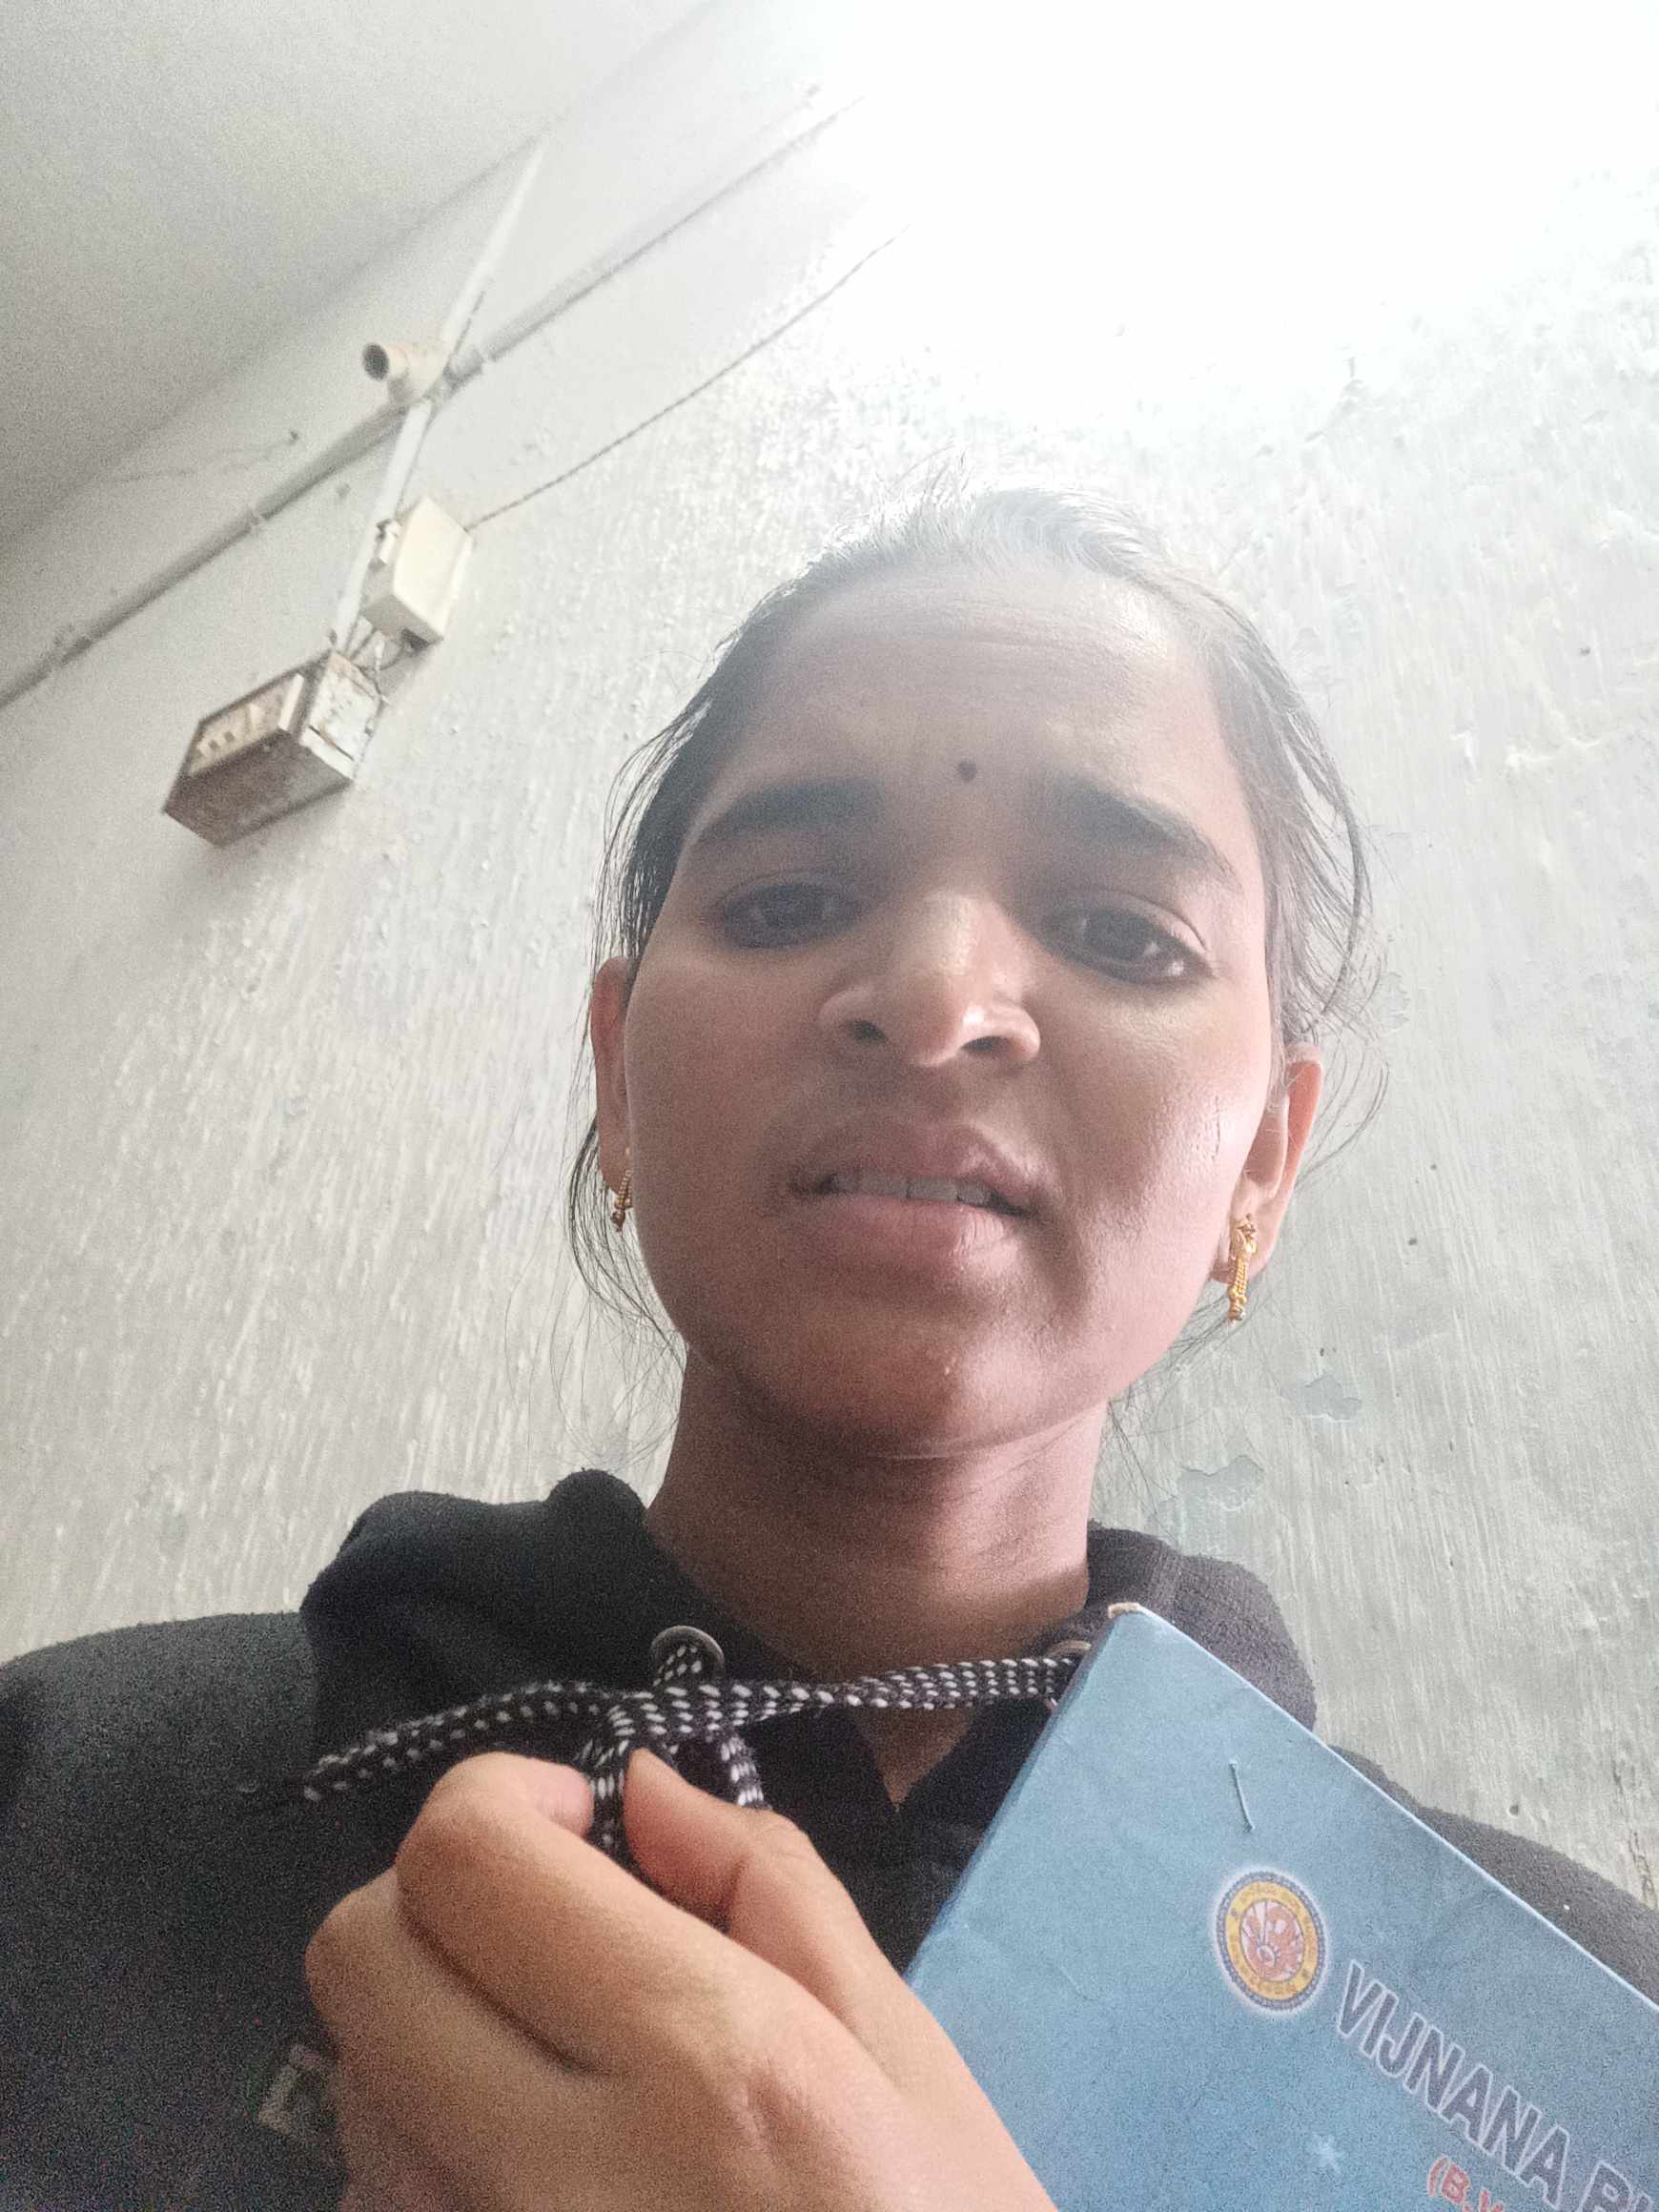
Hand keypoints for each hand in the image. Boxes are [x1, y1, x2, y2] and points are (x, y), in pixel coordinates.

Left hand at [304, 1746, 1055, 2211]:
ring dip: (431, 2027)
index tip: (577, 1822)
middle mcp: (553, 2173)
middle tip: (554, 1920)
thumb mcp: (908, 2062)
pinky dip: (429, 2151)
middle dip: (442, 1894)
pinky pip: (379, 2197)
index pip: (459, 1862)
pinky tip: (543, 2178)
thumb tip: (642, 1790)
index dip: (498, 1797)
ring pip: (357, 2077)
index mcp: (700, 2062)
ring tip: (562, 2069)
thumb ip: (770, 1890)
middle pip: (359, 1955)